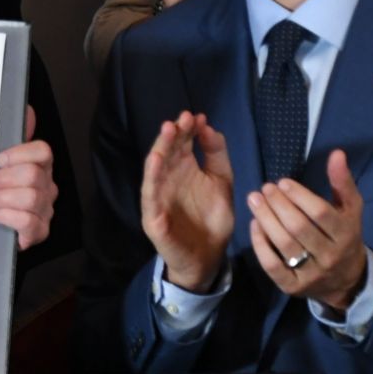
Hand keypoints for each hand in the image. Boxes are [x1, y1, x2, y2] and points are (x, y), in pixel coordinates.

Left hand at [0, 106, 55, 249]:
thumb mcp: (0, 165)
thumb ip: (10, 138)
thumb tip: (26, 110)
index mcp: (40, 166)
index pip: (43, 152)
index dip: (20, 153)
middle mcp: (47, 186)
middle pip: (32, 175)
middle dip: (2, 179)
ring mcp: (46, 209)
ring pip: (30, 198)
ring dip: (2, 198)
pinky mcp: (39, 231)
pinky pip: (28, 222)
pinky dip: (8, 217)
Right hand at [140, 111, 234, 291]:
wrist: (208, 257)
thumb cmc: (212, 219)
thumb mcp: (222, 182)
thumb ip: (217, 156)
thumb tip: (210, 127)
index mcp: (183, 170)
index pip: (181, 144)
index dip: (187, 130)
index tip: (197, 116)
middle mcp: (168, 180)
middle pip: (167, 153)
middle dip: (173, 135)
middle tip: (182, 119)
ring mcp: (158, 198)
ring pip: (155, 170)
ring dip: (159, 149)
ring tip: (167, 132)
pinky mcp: (154, 218)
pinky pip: (150, 197)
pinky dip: (151, 179)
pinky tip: (155, 162)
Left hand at [246, 149, 368, 311]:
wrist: (346, 281)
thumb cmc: (344, 235)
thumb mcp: (349, 209)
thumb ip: (342, 182)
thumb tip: (336, 153)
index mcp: (346, 234)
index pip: (320, 213)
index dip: (299, 196)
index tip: (282, 182)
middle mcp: (330, 256)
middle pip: (299, 228)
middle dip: (278, 205)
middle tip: (264, 188)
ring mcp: (311, 274)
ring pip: (284, 245)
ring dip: (266, 219)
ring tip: (254, 200)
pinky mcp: (293, 287)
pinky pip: (272, 266)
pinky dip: (260, 244)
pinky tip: (254, 224)